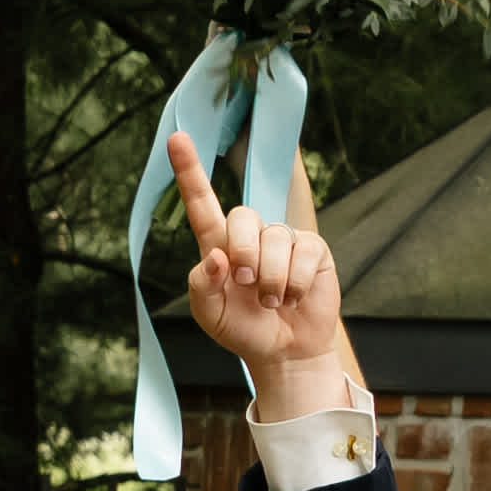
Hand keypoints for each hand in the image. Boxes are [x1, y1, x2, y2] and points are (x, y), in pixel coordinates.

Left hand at [169, 129, 352, 411]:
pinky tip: (295, 298)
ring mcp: (284, 239)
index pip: (202, 203)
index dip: (190, 171)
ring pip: (275, 240)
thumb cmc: (243, 329)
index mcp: (218, 245)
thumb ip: (202, 286)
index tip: (177, 139)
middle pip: (243, 216)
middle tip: (246, 285)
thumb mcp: (210, 315)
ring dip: (272, 280)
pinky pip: (305, 253)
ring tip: (273, 302)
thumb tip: (216, 256)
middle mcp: (251, 235)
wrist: (284, 351)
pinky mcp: (314, 249)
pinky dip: (297, 283)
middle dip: (244, 254)